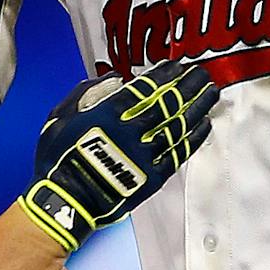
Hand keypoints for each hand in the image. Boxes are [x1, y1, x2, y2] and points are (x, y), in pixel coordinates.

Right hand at [19, 61, 217, 252]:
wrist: (65, 203)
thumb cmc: (58, 161)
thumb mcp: (59, 117)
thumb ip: (85, 93)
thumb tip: (114, 79)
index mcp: (107, 115)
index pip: (144, 89)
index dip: (164, 76)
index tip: (178, 66)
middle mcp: (130, 133)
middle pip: (168, 104)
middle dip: (188, 87)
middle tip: (203, 74)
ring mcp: (144, 156)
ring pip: (179, 126)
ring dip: (198, 108)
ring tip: (211, 94)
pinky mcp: (152, 178)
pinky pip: (179, 154)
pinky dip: (194, 139)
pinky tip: (205, 126)